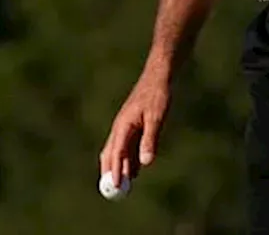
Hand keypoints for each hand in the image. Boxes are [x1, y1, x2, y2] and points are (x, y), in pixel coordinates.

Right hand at [100, 67, 170, 189]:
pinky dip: (128, 159)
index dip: (115, 171)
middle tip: (115, 190)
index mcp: (123, 125)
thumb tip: (145, 163)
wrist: (158, 77)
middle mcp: (120, 127)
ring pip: (118, 151)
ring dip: (120, 167)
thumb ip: (150, 139)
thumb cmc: (157, 95)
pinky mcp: (132, 125)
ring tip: (125, 184)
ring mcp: (125, 126)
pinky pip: (126, 147)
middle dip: (111, 171)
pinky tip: (135, 169)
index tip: (115, 186)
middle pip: (110, 154)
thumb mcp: (156, 117)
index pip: (116, 153)